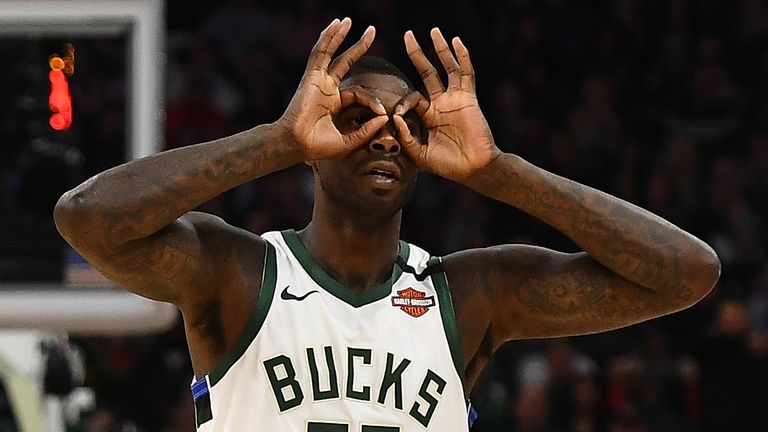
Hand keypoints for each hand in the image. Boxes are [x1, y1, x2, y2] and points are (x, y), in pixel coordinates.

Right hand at [278, 18, 388, 160]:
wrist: (297, 145)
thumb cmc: (318, 147)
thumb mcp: (349, 140)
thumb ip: (367, 130)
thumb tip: (384, 117)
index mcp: (335, 103)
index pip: (359, 94)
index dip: (373, 101)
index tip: (383, 112)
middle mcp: (327, 89)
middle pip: (345, 61)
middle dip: (359, 46)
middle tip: (372, 31)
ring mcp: (319, 81)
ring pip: (331, 52)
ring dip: (340, 35)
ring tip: (349, 20)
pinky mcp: (312, 77)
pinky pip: (320, 53)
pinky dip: (328, 38)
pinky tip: (335, 25)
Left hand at [394, 28, 500, 181]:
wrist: (474, 169)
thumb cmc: (448, 165)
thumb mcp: (419, 154)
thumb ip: (406, 138)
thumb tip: (395, 117)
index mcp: (428, 116)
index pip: (412, 99)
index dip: (403, 103)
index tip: (397, 115)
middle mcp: (441, 103)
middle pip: (427, 72)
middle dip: (417, 54)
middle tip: (407, 35)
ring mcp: (455, 99)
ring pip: (447, 67)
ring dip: (440, 49)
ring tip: (433, 31)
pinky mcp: (468, 98)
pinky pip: (466, 74)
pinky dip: (462, 57)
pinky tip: (456, 42)